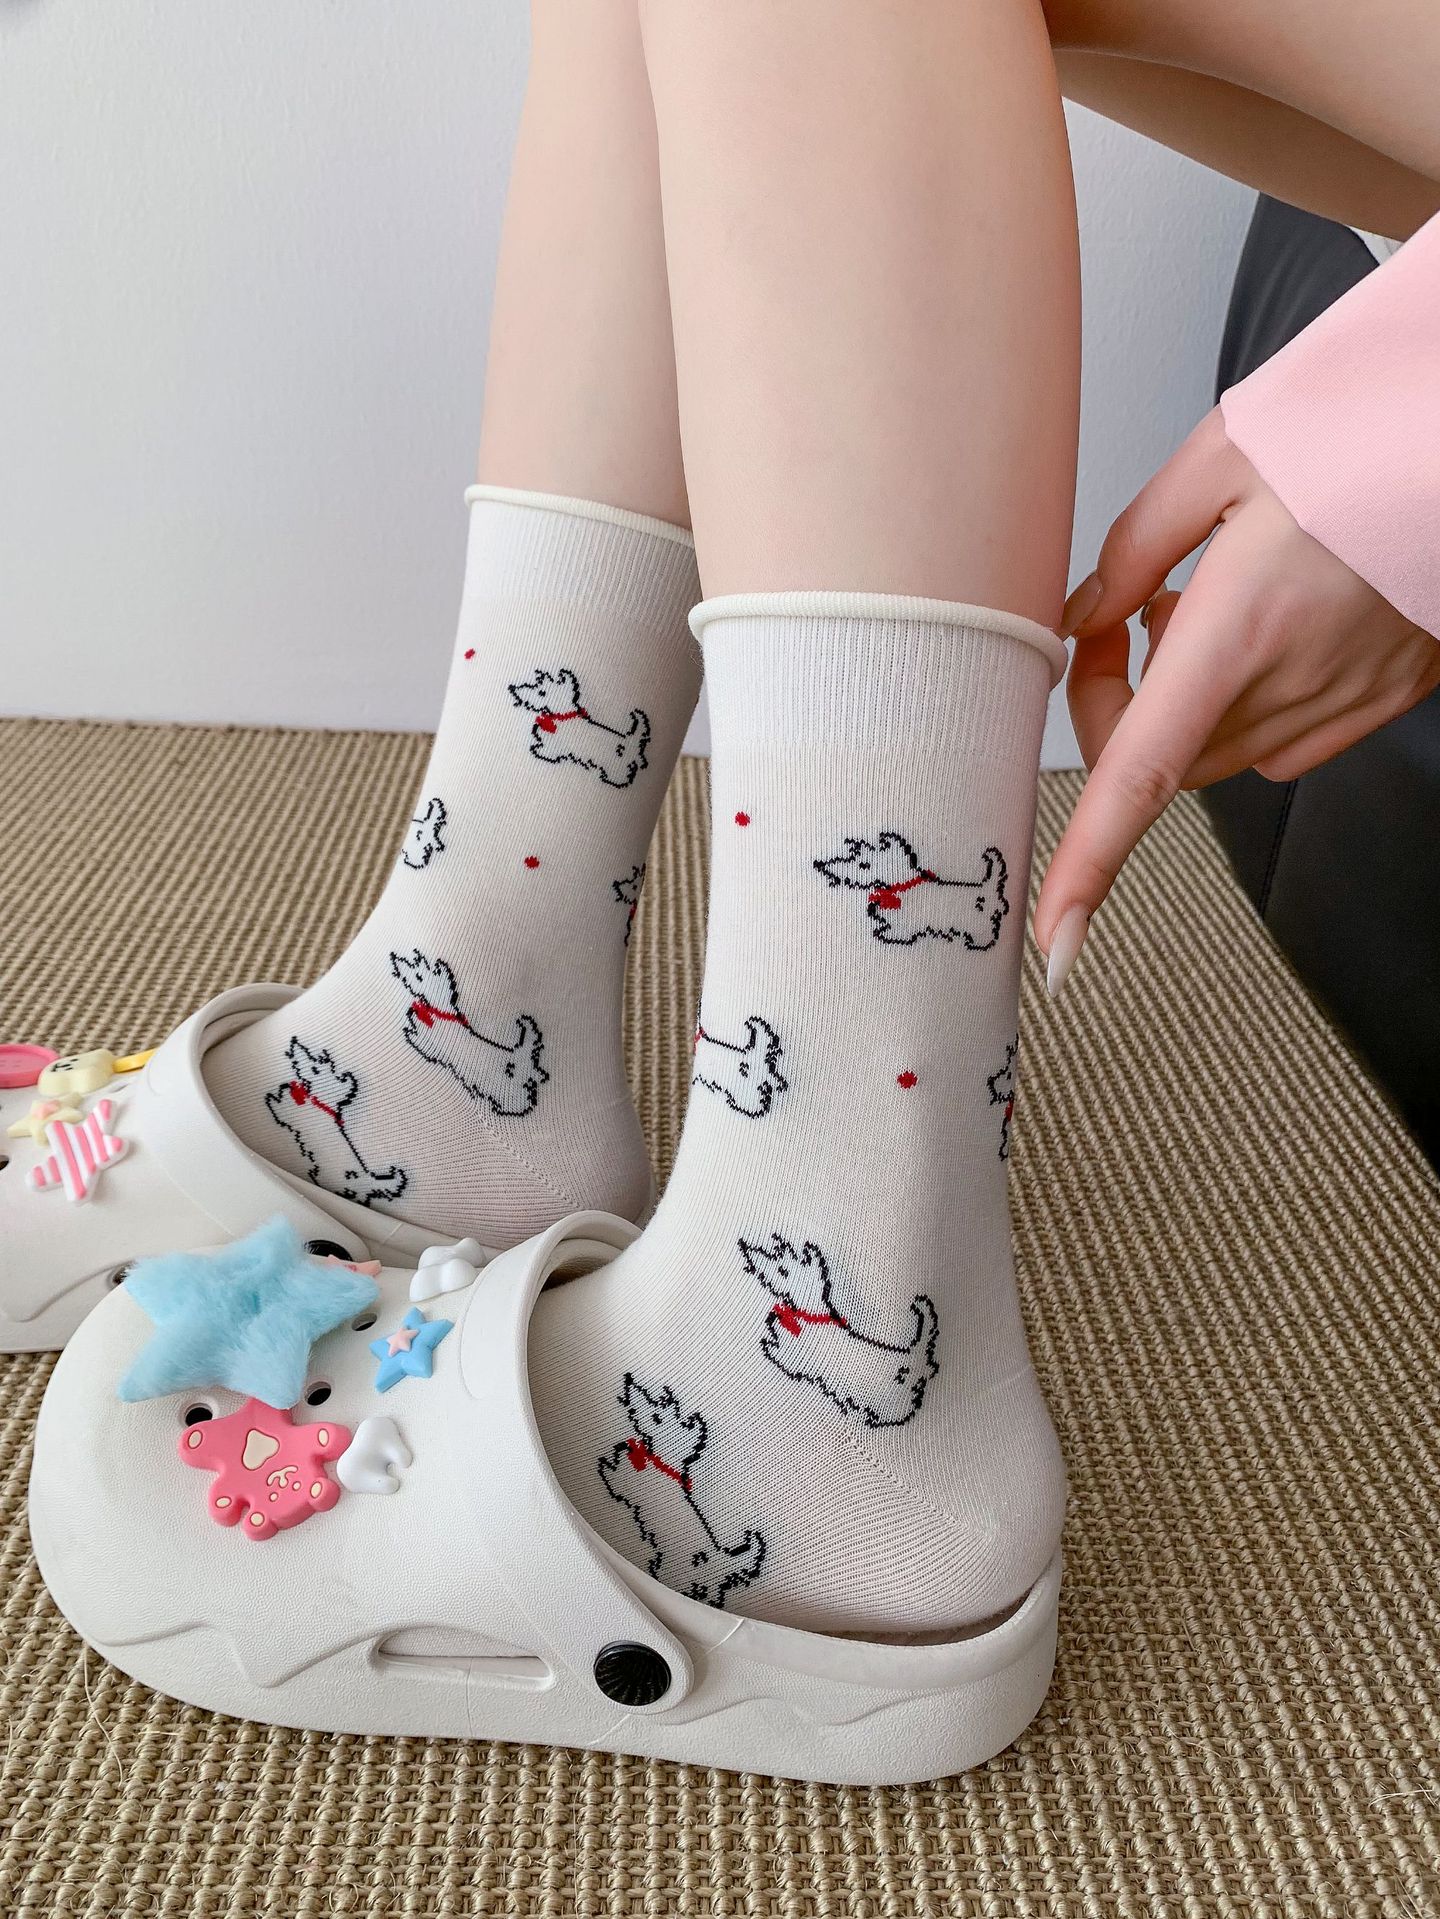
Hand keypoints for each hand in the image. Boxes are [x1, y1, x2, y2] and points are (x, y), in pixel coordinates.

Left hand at [1035, 407, 1439, 991]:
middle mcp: (1292, 686)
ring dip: (1180, 701)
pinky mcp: (1380, 702)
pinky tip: (1265, 624)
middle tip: (1117, 620)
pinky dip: (1245, 701)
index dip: (1088, 868)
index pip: (1137, 776)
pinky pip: (1279, 737)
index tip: (1056, 942)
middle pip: (1158, 762)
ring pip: (1216, 749)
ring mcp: (1344, 703)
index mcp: (1239, 630)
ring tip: (1203, 603)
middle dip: (1112, 711)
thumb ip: (1134, 548)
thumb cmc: (1370, 430)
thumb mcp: (1222, 458)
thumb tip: (1082, 615)